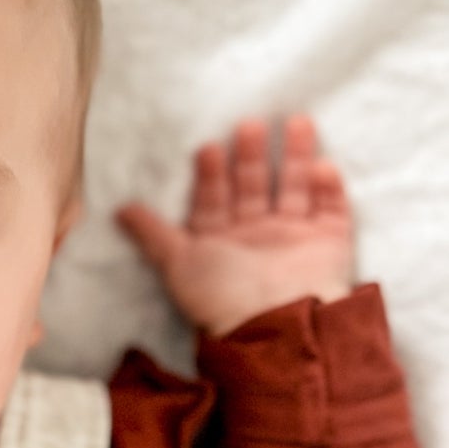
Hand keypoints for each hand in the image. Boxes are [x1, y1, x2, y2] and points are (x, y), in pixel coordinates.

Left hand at [115, 114, 355, 335]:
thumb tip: (117, 210)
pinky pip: (332, 210)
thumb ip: (152, 235)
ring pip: (293, 188)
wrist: (274, 326)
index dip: (209, 175)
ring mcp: (293, 237)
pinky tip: (323, 166)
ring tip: (296, 121)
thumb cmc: (221, 297)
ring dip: (294, 157)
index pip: (212, 198)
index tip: (207, 148)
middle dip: (249, 157)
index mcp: (220, 240)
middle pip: (252, 186)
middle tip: (247, 125)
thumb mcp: (178, 264)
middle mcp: (255, 234)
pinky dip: (329, 189)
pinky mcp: (329, 243)